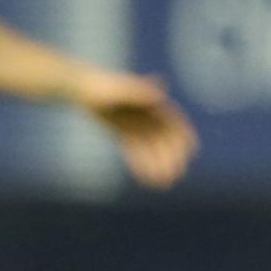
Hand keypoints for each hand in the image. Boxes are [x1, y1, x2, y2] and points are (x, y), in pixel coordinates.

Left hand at [79, 69, 197, 187]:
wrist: (80, 87)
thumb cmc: (101, 85)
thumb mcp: (120, 89)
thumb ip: (139, 93)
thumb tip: (159, 96)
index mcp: (153, 103)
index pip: (174, 124)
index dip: (184, 138)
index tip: (190, 154)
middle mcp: (148, 115)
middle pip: (163, 140)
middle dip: (170, 159)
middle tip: (174, 178)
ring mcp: (136, 124)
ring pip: (149, 149)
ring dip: (156, 166)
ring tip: (161, 185)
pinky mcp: (123, 131)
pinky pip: (134, 150)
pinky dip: (140, 164)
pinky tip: (144, 179)